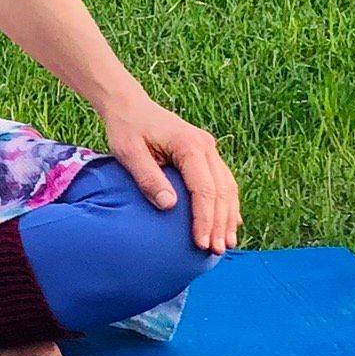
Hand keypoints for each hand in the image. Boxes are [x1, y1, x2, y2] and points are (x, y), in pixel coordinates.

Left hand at [98, 96, 240, 254]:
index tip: (201, 243)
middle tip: (215, 251)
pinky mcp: (206, 153)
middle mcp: (205, 145)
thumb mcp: (128, 152)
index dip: (204, 218)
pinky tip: (228, 223)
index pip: (204, 188)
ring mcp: (208, 148)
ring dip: (228, 216)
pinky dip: (226, 203)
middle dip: (219, 223)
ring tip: (225, 243)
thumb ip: (148, 177)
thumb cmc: (126, 128)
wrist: (128, 105)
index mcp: (189, 145)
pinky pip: (223, 181)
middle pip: (221, 190)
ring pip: (227, 187)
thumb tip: (168, 205)